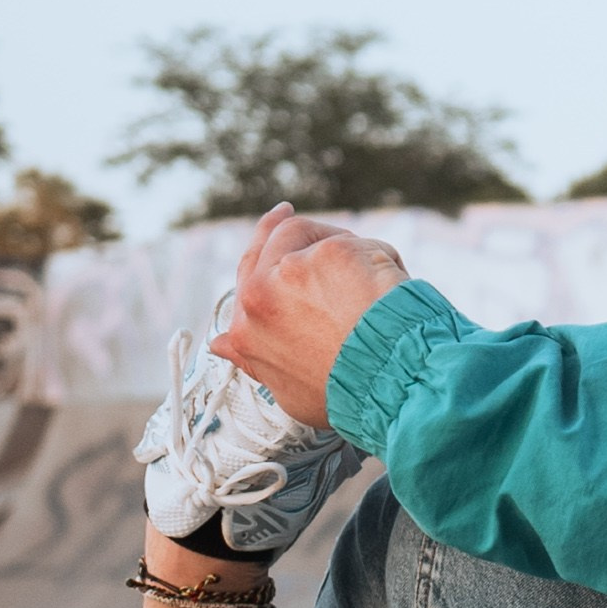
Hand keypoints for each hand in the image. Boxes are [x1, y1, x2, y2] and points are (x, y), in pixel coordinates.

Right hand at [212, 202, 409, 427]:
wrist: (385, 385)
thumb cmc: (344, 395)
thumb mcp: (288, 391)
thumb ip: (254, 361)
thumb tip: (221, 345)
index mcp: (246, 331)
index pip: (245, 279)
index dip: (258, 259)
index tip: (267, 240)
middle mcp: (260, 295)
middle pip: (268, 243)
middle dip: (277, 226)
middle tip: (285, 212)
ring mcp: (293, 270)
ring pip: (305, 233)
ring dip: (330, 242)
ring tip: (359, 261)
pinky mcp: (332, 252)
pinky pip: (350, 242)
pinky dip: (371, 257)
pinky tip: (385, 276)